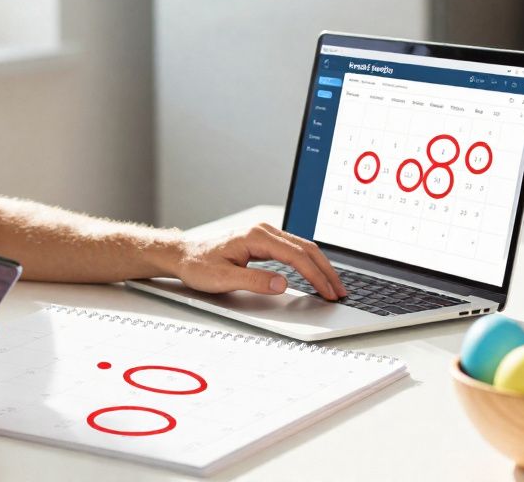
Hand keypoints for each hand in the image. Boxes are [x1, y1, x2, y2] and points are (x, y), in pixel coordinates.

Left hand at [173, 223, 347, 299]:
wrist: (184, 255)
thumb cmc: (199, 265)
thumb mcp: (224, 278)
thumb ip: (254, 281)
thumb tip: (282, 284)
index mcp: (257, 237)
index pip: (296, 256)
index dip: (316, 276)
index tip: (328, 292)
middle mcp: (264, 231)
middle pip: (306, 248)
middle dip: (326, 271)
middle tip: (339, 291)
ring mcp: (265, 235)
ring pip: (303, 248)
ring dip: (320, 266)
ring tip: (332, 286)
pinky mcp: (264, 242)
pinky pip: (294, 250)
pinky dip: (308, 263)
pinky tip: (315, 275)